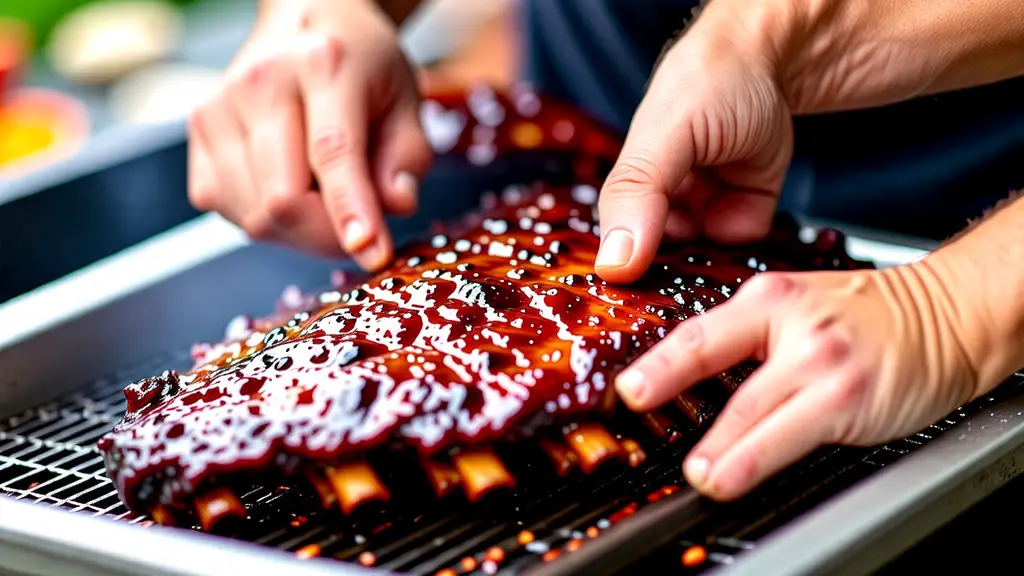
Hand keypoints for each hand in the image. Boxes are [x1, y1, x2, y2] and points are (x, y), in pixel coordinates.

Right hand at [187, 0, 430, 270]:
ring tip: (327, 199)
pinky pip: (230, 212)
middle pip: (284, 199)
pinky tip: (292, 190)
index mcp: (323, 65)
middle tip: (363, 232)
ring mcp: (219, 110)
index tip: (372, 253)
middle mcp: (260, 83)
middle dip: (330, 236)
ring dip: (301, 232)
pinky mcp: (198, 137)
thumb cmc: (360, 67)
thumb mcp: (406, 101)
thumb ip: (406, 158)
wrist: (305, 24)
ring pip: (255, 216)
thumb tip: (395, 206)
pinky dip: (268, 221)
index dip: (350, 211)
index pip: (332, 151)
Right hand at [594, 5, 793, 282]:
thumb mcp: (665, 134)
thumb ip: (638, 193)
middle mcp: (662, 199)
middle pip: (660, 258)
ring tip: (721, 209)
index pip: (618, 242)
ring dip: (713, 246)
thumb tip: (612, 264)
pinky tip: (747, 198)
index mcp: (631, 182)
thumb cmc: (713, 80)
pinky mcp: (744, 209)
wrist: (782, 56)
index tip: (641, 287)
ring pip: (701, 256)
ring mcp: (704, 206)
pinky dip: (745, 227)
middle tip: (692, 240)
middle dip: (675, 261)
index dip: (628, 268)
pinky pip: (740, 243)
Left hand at [614, 264, 980, 500]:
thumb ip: (744, 337)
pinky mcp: (844, 395)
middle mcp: (788, 323)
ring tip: (692, 470)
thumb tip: (684, 382)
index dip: (656, 360)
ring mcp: (817, 360)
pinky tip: (730, 475)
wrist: (941, 315)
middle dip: (665, 385)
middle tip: (632, 410)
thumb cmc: (862, 317)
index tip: (624, 385)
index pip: (697, 332)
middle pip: (710, 359)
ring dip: (715, 444)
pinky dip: (752, 459)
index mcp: (766, 298)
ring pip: (749, 406)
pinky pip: (788, 433)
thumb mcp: (795, 307)